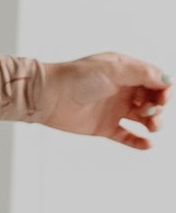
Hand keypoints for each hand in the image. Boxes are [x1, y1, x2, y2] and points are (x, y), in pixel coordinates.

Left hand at [35, 51, 166, 149]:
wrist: (48, 96)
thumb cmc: (77, 77)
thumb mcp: (113, 69)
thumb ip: (142, 73)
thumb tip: (167, 80)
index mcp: (125, 71)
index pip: (155, 80)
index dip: (163, 89)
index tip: (162, 97)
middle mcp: (122, 89)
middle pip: (152, 99)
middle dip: (158, 107)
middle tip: (149, 111)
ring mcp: (114, 109)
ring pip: (144, 118)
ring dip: (154, 123)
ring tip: (151, 127)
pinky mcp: (104, 126)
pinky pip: (128, 136)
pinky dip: (140, 141)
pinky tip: (148, 144)